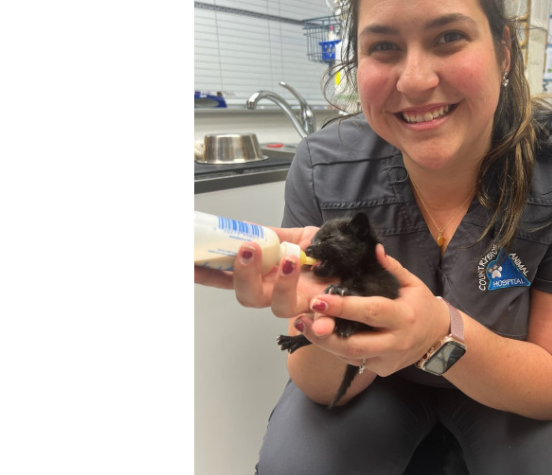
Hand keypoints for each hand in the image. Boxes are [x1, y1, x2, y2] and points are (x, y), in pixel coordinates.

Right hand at [193, 225, 331, 317]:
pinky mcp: (327, 312)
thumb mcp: (300, 237)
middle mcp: (278, 294)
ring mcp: (302, 305)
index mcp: (266, 276)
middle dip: (244, 274)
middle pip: (249, 297)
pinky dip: (320, 324)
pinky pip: (321, 324)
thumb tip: (243, 227)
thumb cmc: (329, 253)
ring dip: (283, 283)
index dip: (208, 274)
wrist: (362, 265)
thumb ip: (274, 235)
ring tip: (293, 257)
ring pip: (281, 307)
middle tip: (248, 248)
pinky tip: (322, 321)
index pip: (230, 278)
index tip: (189, 265)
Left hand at [293, 245, 451, 375]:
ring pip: (350, 356)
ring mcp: (388, 359)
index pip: (370, 312)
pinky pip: (354, 361)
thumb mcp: (412, 283)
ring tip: (304, 326)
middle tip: (303, 318)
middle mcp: (396, 341)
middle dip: (325, 333)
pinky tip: (321, 335)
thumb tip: (373, 249)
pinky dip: (335, 349)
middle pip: (355, 343)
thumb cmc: (422, 306)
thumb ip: (391, 267)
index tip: (319, 300)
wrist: (439, 338)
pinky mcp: (382, 370)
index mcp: (403, 317)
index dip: (344, 307)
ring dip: (324, 343)